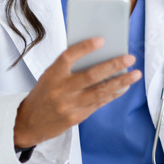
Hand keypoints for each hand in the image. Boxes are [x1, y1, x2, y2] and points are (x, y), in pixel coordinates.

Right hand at [13, 37, 141, 148]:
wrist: (28, 123)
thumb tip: (100, 55)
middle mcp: (60, 90)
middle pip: (91, 75)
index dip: (85, 47)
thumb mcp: (50, 77)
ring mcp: (69, 105)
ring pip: (100, 91)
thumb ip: (69, 68)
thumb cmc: (43, 94)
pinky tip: (123, 87)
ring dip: (120, 82)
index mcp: (52, 75)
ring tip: (135, 74)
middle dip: (113, 66)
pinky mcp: (76, 118)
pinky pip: (99, 103)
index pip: (68, 57)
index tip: (101, 40)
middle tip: (130, 58)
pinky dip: (113, 94)